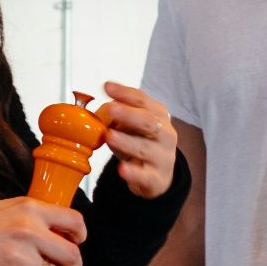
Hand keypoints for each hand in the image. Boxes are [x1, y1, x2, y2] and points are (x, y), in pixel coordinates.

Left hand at [95, 81, 177, 199]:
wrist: (159, 176)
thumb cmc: (142, 144)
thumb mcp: (133, 126)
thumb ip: (119, 115)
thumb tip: (102, 107)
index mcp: (158, 116)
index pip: (142, 101)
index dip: (125, 93)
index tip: (107, 87)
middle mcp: (165, 134)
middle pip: (149, 122)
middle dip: (129, 114)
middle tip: (110, 109)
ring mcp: (163, 157)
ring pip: (145, 148)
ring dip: (127, 141)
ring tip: (110, 136)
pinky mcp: (157, 178)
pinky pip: (145, 175)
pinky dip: (134, 172)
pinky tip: (122, 169)